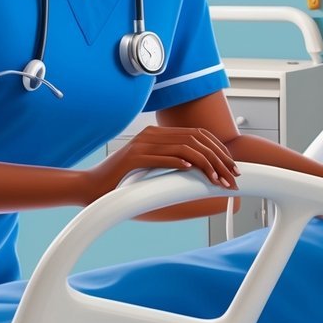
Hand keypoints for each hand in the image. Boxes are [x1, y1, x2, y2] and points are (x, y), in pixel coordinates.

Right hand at [84, 125, 239, 202]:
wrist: (91, 188)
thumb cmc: (122, 184)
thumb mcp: (152, 171)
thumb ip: (172, 167)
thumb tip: (199, 174)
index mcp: (159, 134)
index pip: (198, 135)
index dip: (219, 149)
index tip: (232, 166)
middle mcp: (153, 134)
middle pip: (195, 140)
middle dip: (218, 158)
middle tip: (231, 177)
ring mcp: (142, 144)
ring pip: (183, 147)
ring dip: (205, 164)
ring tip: (216, 179)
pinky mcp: (132, 157)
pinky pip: (160, 156)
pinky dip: (178, 162)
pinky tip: (191, 170)